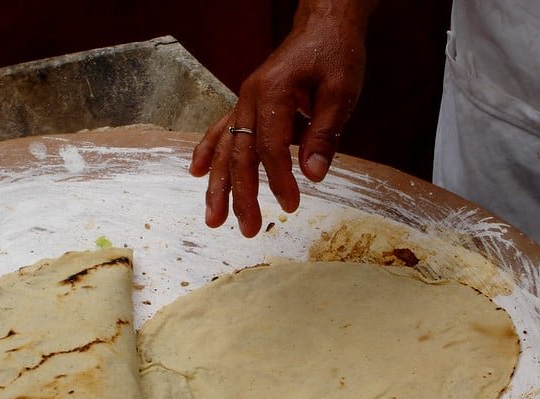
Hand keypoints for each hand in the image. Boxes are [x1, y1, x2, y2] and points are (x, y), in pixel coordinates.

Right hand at [189, 0, 377, 236]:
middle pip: (238, 153)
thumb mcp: (342, 91)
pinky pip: (220, 130)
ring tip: (214, 219)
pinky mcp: (246, 104)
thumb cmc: (336, 54)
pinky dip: (208, 151)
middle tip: (247, 230)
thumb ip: (326, 134)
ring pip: (223, 147)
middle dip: (240, 195)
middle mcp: (250, 97)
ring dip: (217, 185)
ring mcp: (244, 101)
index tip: (291, 206)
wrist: (323, 26)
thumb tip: (313, 176)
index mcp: (273, 92)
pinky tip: (197, 173)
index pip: (270, 146)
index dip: (278, 179)